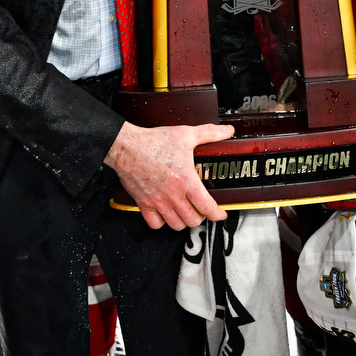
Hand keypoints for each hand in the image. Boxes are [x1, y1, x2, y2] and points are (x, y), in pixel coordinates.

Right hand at [105, 120, 231, 230]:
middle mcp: (173, 195)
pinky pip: (155, 224)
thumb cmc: (154, 142)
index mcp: (186, 181)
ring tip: (185, 212)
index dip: (217, 215)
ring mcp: (158, 202)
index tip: (220, 214)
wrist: (127, 147)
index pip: (207, 207)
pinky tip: (165, 213)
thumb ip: (210, 133)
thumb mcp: (186, 134)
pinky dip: (162, 222)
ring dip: (183, 221)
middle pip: (193, 220)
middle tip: (201, 208)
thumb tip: (228, 131)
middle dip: (201, 216)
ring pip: (176, 225)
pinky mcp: (144, 204)